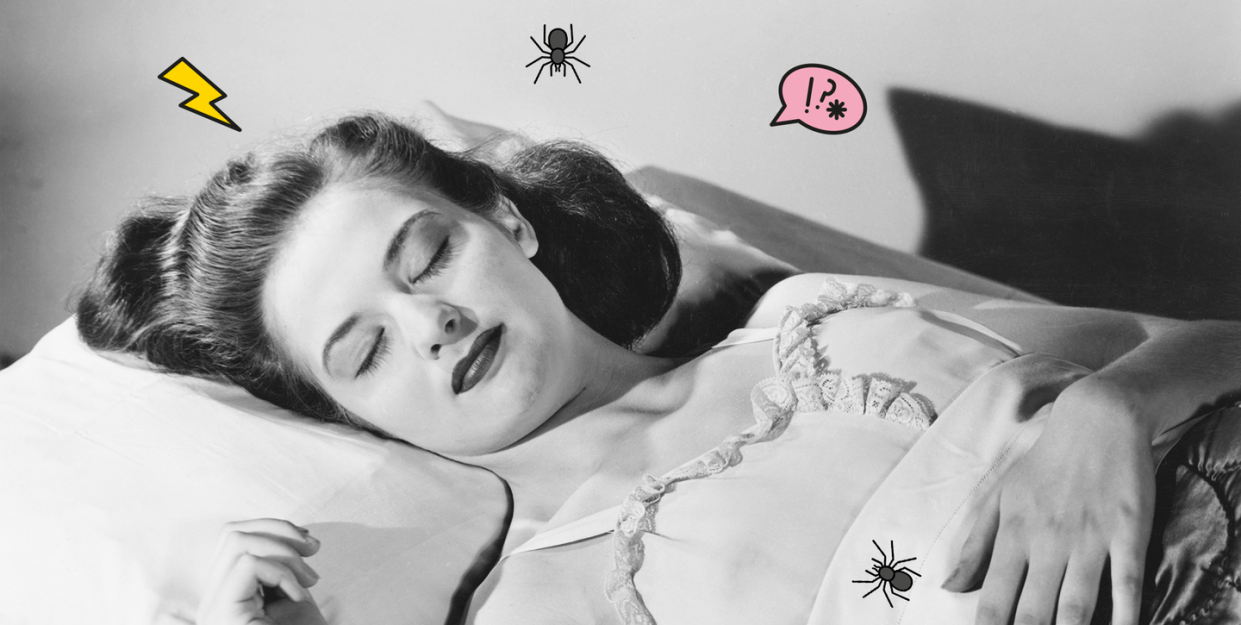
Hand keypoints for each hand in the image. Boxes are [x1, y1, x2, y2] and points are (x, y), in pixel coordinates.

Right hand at [196, 519, 328, 624]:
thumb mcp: (292, 596)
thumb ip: (280, 567)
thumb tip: (291, 532)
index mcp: (227, 594)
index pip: (233, 538)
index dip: (272, 528)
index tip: (307, 544)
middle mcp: (212, 601)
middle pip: (231, 533)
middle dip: (279, 530)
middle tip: (313, 550)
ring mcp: (213, 609)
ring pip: (237, 542)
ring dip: (284, 552)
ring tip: (309, 580)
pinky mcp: (223, 613)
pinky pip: (249, 565)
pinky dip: (281, 573)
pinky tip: (297, 597)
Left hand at [943, 381, 1156, 624]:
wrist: (1097, 420)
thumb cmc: (1044, 462)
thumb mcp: (1000, 496)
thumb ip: (975, 544)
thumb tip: (948, 587)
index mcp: (1013, 534)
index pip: (994, 599)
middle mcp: (1047, 542)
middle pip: (1033, 612)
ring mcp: (1089, 539)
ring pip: (1076, 607)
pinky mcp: (1127, 534)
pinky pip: (1127, 584)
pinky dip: (1124, 616)